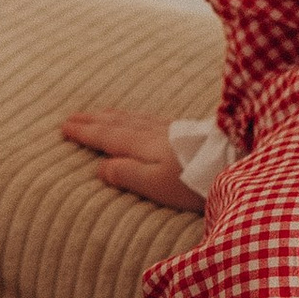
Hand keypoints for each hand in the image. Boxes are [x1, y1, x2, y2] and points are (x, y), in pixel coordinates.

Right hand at [61, 109, 198, 210]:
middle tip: (72, 116)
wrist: (235, 162)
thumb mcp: (156, 184)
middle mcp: (153, 133)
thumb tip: (99, 167)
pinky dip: (134, 117)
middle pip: (117, 124)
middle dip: (93, 120)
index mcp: (142, 145)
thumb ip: (126, 174)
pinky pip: (148, 119)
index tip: (64, 126)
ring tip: (98, 113)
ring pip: (133, 119)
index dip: (85, 131)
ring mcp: (170, 130)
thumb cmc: (193, 180)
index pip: (106, 137)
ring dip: (112, 116)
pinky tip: (138, 119)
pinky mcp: (186, 132)